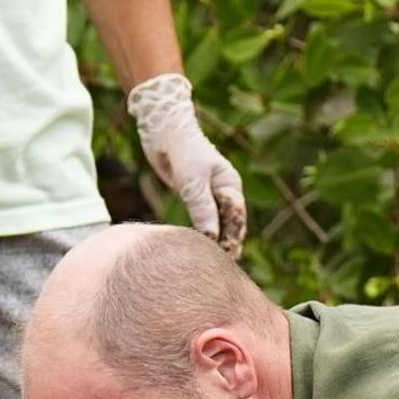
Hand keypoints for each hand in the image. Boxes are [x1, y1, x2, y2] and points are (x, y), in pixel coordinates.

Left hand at [125, 73, 246, 251]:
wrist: (163, 131)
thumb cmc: (182, 150)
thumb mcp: (192, 180)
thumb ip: (202, 207)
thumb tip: (211, 236)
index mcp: (230, 184)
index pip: (235, 216)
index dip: (231, 236)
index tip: (226, 254)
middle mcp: (223, 191)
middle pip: (229, 223)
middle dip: (227, 243)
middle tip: (223, 266)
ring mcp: (208, 194)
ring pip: (216, 223)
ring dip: (214, 241)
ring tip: (212, 265)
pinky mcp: (193, 196)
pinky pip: (201, 219)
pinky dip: (200, 234)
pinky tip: (196, 249)